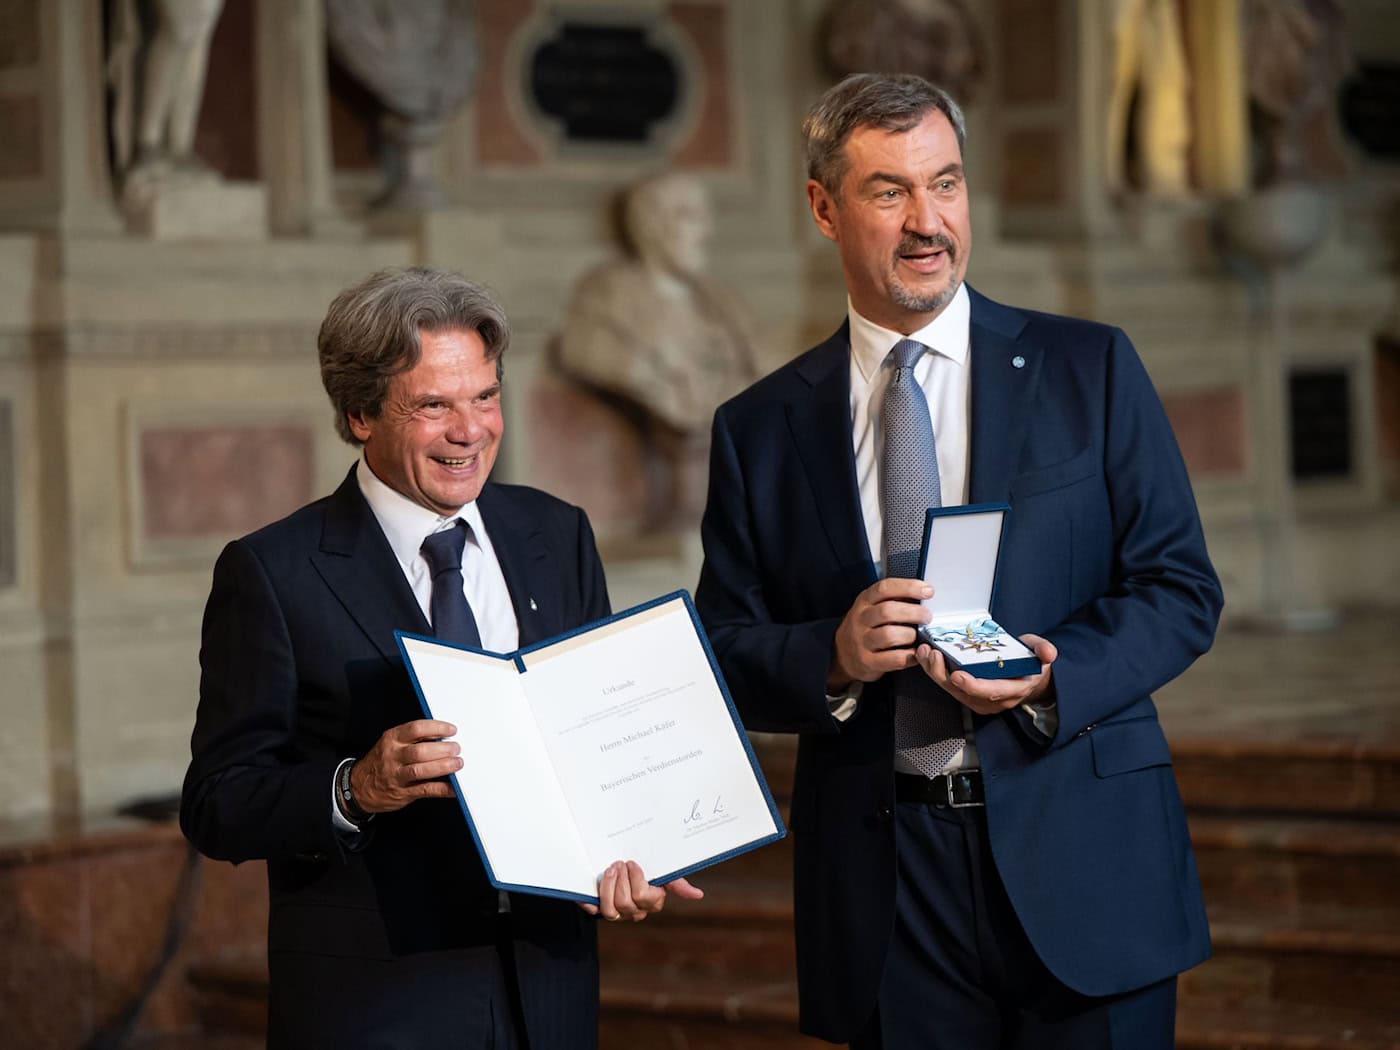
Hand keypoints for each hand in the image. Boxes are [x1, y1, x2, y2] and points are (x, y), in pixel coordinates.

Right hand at [350, 719, 461, 813]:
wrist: (358, 786)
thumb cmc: (381, 762)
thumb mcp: (391, 744)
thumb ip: (413, 740)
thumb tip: (443, 737)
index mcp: (392, 739)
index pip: (416, 729)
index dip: (436, 728)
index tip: (451, 730)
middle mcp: (393, 756)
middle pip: (420, 751)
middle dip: (442, 749)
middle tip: (456, 748)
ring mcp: (396, 776)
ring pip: (421, 770)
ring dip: (443, 767)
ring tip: (457, 764)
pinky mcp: (402, 793)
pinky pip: (425, 790)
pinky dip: (442, 789)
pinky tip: (453, 788)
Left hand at [579, 861, 703, 921]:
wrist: (616, 864)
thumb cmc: (643, 870)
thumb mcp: (661, 873)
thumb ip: (677, 883)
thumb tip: (699, 895)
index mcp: (652, 901)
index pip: (644, 898)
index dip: (636, 881)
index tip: (632, 863)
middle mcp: (635, 911)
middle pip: (626, 903)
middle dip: (621, 880)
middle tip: (619, 863)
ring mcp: (617, 912)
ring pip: (611, 910)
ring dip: (608, 886)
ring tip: (610, 869)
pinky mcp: (599, 910)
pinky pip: (595, 910)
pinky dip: (594, 898)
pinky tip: (596, 882)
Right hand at [829, 578, 933, 690]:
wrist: (843, 653)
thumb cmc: (866, 627)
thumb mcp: (873, 607)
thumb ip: (894, 600)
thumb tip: (925, 593)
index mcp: (865, 601)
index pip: (885, 588)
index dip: (909, 587)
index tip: (928, 591)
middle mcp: (861, 619)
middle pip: (887, 611)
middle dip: (913, 613)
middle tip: (927, 616)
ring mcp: (862, 641)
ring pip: (889, 635)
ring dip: (910, 635)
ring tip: (919, 636)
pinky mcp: (867, 661)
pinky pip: (893, 659)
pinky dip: (910, 656)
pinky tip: (916, 653)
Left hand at [915, 633, 1056, 714]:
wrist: (1028, 679)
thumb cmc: (1031, 665)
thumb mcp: (1041, 654)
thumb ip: (1043, 650)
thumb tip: (1048, 653)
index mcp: (1012, 690)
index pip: (991, 692)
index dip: (973, 685)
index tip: (957, 674)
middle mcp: (992, 700)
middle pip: (963, 692)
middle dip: (944, 674)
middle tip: (933, 654)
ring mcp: (978, 699)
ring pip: (951, 690)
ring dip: (934, 672)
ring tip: (925, 651)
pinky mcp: (967, 694)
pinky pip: (947, 685)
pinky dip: (935, 671)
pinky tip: (926, 656)